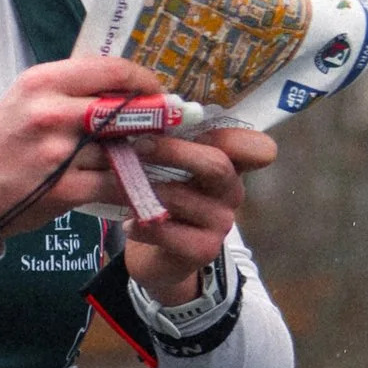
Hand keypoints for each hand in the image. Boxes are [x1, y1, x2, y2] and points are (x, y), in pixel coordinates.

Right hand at [0, 56, 176, 246]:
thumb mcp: (24, 103)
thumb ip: (67, 92)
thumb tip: (118, 86)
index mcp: (42, 83)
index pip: (109, 69)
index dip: (143, 80)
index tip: (157, 91)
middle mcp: (50, 111)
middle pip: (123, 107)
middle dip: (154, 116)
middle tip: (171, 122)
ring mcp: (57, 151)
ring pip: (122, 148)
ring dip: (143, 155)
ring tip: (152, 157)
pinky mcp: (64, 188)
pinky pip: (115, 184)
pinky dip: (133, 187)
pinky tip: (141, 188)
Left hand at [120, 115, 278, 304]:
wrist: (157, 256)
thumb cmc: (163, 199)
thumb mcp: (167, 167)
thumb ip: (164, 141)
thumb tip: (134, 112)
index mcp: (228, 165)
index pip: (253, 148)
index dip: (239, 138)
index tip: (197, 126)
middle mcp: (231, 191)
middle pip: (216, 164)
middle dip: (174, 151)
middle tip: (138, 146)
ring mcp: (221, 222)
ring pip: (180, 197)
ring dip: (140, 189)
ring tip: (114, 184)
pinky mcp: (204, 250)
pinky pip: (167, 231)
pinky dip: (141, 225)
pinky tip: (129, 225)